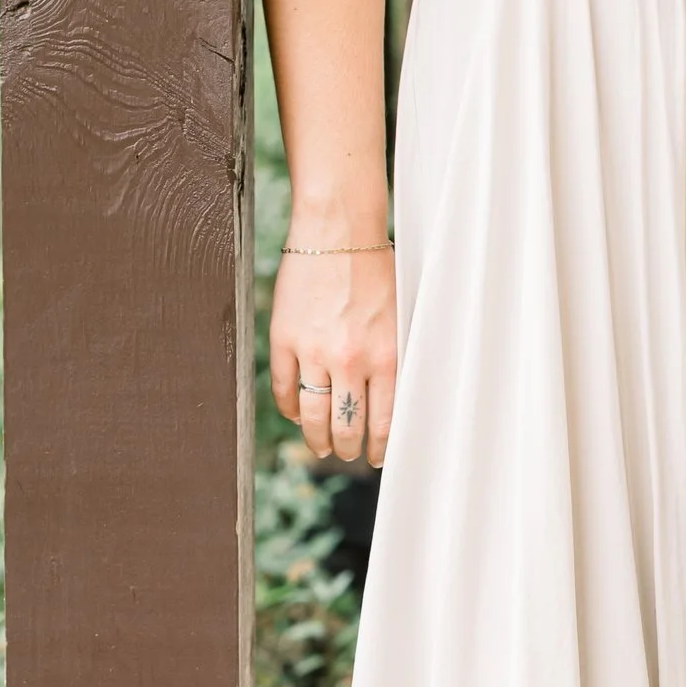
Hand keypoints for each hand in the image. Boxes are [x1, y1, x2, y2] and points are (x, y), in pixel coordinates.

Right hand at [270, 245, 397, 466]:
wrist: (338, 229)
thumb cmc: (376, 267)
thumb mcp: (400, 316)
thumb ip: (395, 357)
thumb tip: (391, 402)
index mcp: (387, 355)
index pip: (383, 422)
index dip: (378, 447)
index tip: (376, 457)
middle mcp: (351, 360)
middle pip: (346, 426)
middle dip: (348, 447)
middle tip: (348, 453)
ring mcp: (314, 351)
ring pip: (312, 415)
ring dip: (317, 437)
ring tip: (322, 445)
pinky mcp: (285, 339)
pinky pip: (285, 388)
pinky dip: (290, 408)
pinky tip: (296, 413)